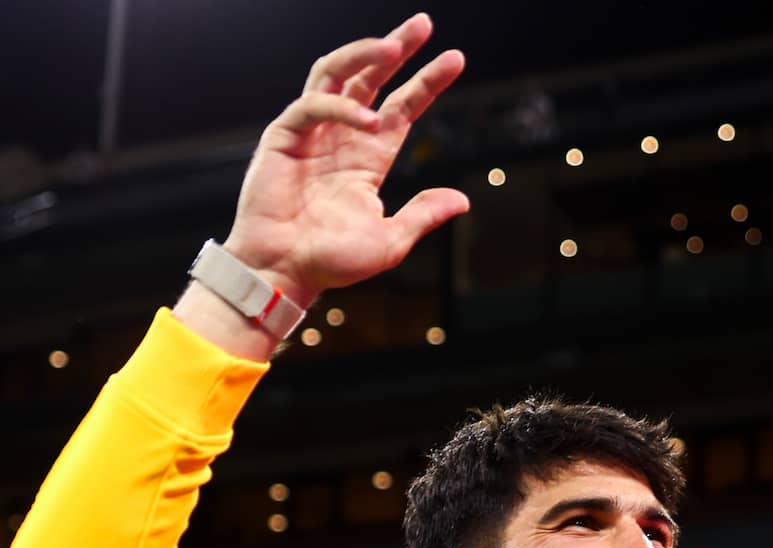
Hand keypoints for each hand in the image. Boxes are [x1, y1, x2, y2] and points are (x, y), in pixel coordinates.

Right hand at [222, 14, 469, 305]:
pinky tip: (369, 120)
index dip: (427, 83)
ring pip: (337, 75)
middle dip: (396, 49)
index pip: (403, 109)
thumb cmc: (332, 262)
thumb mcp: (391, 240)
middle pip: (371, 79)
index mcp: (368, 158)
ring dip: (364, 56)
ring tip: (394, 46)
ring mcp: (312, 133)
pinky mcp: (284, 136)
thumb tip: (463, 200)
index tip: (455, 58)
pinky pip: (314, 105)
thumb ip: (423, 214)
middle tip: (423, 24)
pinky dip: (342, 108)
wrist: (286, 272)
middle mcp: (342, 138)